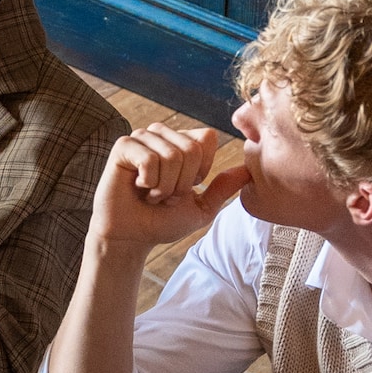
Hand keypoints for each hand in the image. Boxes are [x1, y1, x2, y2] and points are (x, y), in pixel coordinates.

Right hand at [91, 123, 248, 246]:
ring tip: (151, 193)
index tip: (185, 188)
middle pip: (191, 148)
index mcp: (181, 142)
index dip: (201, 169)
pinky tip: (138, 188)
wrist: (133, 237)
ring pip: (172, 155)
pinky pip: (149, 159)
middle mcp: (162, 135)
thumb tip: (248, 171)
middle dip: (182, 183)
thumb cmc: (162, 222)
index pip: (207, 138)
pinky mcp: (123, 147)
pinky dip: (149, 183)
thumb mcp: (202, 208)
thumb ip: (223, 188)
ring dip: (165, 186)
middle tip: (165, 195)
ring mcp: (141, 138)